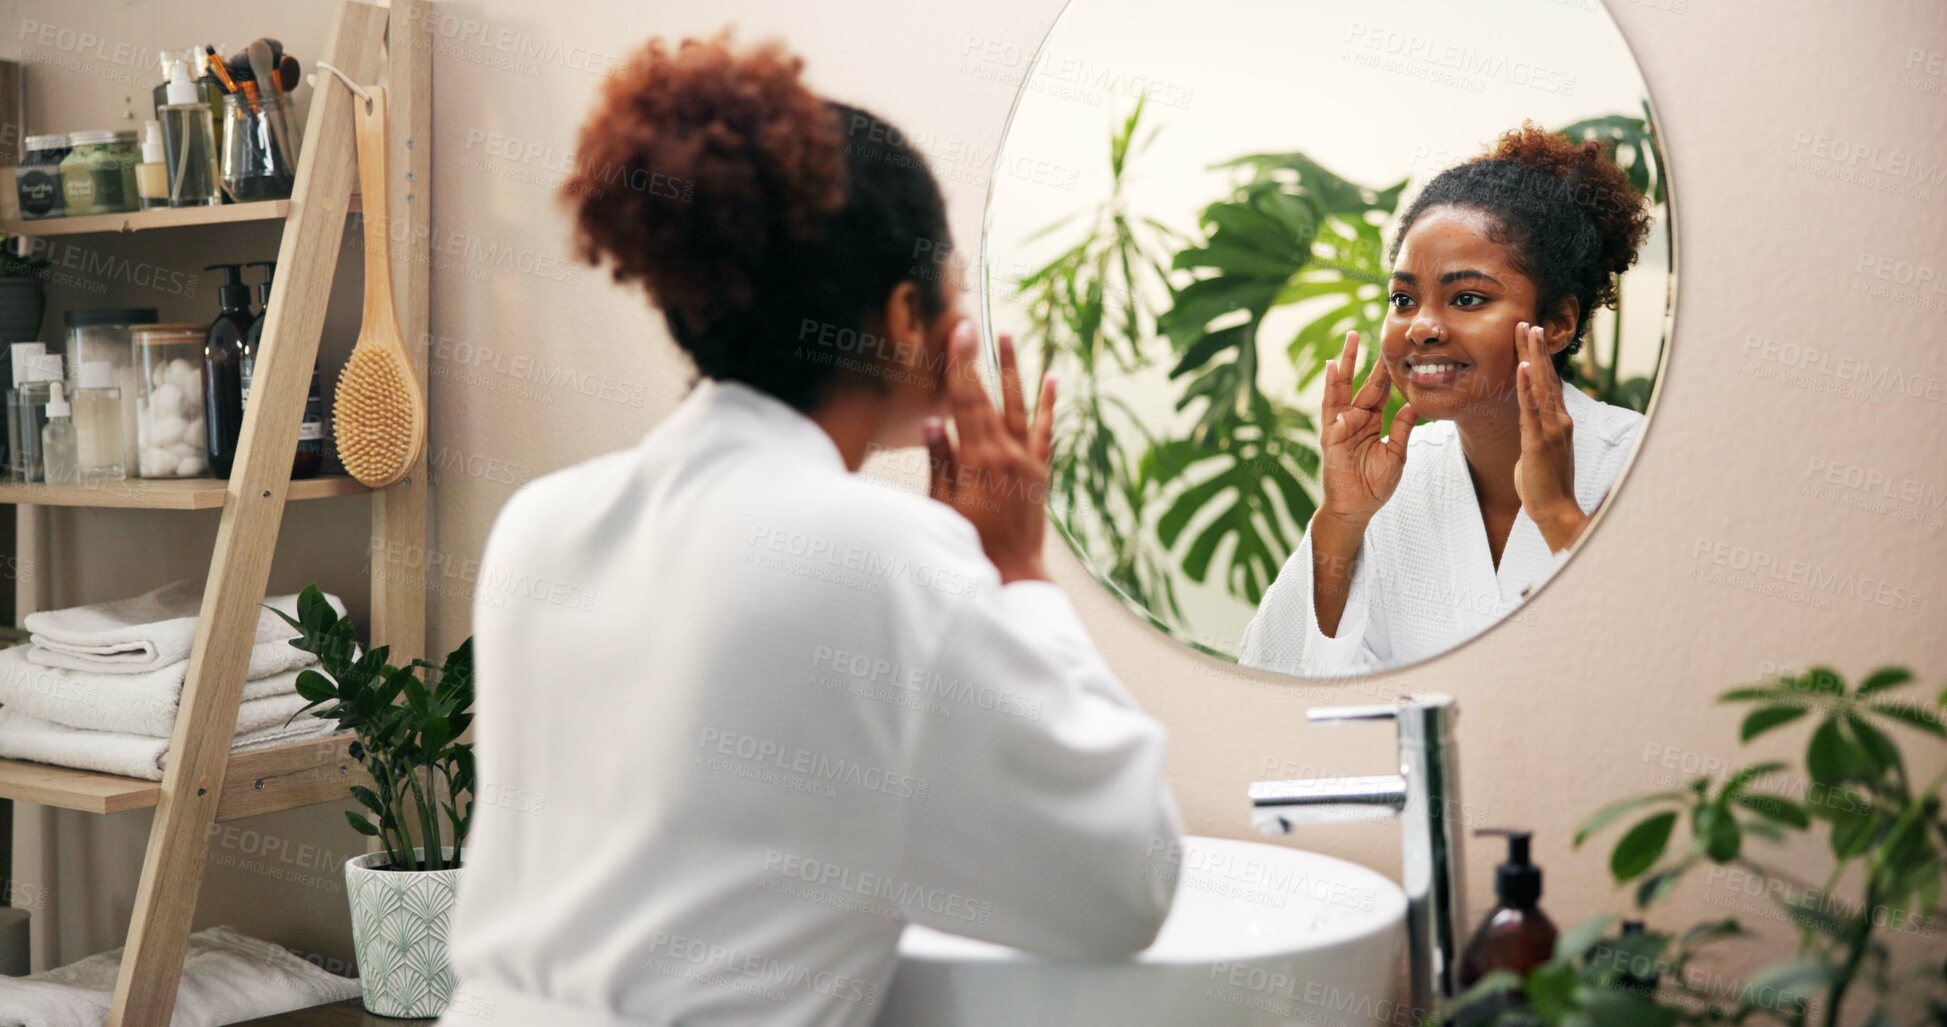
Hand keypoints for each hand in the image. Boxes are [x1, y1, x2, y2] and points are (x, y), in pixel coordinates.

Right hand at [926, 321, 1056, 584]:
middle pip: (989, 396)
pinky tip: (1053, 379)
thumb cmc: (971, 543)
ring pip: (1020, 405)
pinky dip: (1050, 405)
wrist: (1014, 573)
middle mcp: (1007, 453)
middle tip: (974, 324)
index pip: (964, 402)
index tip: (958, 334)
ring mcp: (1028, 460)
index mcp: (978, 460)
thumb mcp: (944, 506)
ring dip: (1014, 370)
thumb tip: (931, 423)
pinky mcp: (1041, 471)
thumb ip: (940, 463)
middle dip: (980, 358)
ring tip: (1011, 336)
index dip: (959, 365)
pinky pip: (1047, 431)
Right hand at [1317, 329, 1417, 525]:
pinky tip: (1332, 367)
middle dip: (1366, 359)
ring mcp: (1341, 425)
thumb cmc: (1375, 485)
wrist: (1357, 508)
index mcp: (1372, 422)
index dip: (1386, 371)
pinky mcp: (1330, 434)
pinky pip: (1330, 406)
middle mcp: (1355, 419)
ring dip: (1346, 363)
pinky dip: (1331, 386)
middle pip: (1362, 383)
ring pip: (1343, 387)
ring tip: (1350, 340)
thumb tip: (1414, 404)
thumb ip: (1402, 429)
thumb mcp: (1397, 454)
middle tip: (1368, 332)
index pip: (1381, 392)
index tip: (1394, 350)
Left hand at [1511, 321, 1587, 551]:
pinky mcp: (1539, 442)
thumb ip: (1536, 432)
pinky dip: (1528, 387)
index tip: (1531, 336)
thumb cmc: (1544, 484)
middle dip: (1536, 349)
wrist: (1555, 509)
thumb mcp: (1540, 451)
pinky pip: (1532, 409)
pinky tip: (1523, 367)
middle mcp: (1559, 420)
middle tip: (1527, 322)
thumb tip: (1530, 423)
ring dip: (1533, 358)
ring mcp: (1551, 430)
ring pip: (1542, 386)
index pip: (1549, 383)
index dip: (1540, 359)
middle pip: (1547, 377)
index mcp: (1558, 421)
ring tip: (1527, 333)